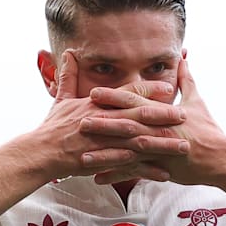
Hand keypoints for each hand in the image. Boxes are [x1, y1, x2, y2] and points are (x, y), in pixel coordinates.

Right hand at [35, 50, 189, 180]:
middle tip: (184, 116)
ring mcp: (104, 142)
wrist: (41, 153)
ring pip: (139, 142)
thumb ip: (69, 76)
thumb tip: (68, 53)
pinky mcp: (103, 161)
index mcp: (96, 104)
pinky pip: (130, 166)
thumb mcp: (61, 99)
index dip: (149, 90)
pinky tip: (165, 173)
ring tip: (183, 146)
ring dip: (163, 144)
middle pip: (139, 116)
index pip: (127, 93)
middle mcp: (103, 121)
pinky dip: (148, 170)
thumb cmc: (52, 127)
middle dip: (164, 116)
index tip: (168, 87)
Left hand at [82, 59, 225, 185]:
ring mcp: (158, 149)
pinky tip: (97, 179)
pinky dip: (116, 176)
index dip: (113, 96)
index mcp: (162, 112)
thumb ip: (186, 80)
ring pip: (127, 150)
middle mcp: (157, 129)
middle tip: (78, 120)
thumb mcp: (197, 101)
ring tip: (82, 155)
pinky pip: (134, 173)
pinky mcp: (161, 167)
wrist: (221, 157)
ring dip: (103, 152)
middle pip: (126, 124)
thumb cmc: (208, 129)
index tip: (93, 92)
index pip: (134, 101)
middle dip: (102, 122)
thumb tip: (183, 57)